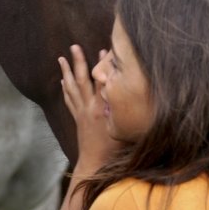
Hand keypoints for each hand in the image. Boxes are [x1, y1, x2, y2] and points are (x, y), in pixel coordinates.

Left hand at [58, 45, 120, 171]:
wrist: (94, 163)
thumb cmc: (114, 150)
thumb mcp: (126, 130)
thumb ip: (132, 115)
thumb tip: (147, 103)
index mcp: (103, 109)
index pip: (103, 82)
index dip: (103, 66)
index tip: (104, 51)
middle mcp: (90, 107)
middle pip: (82, 79)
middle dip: (78, 61)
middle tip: (74, 46)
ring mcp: (81, 112)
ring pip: (71, 88)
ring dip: (66, 72)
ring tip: (61, 58)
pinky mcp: (77, 118)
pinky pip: (69, 100)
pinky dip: (65, 89)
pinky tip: (62, 81)